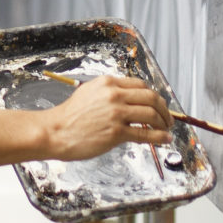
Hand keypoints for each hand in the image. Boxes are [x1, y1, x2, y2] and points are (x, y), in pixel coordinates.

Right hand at [43, 76, 171, 161]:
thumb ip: (109, 93)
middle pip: (150, 97)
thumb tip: (130, 100)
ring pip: (151, 114)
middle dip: (164, 109)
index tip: (158, 104)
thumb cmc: (70, 116)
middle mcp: (114, 95)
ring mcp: (116, 113)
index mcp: (108, 83)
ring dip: (164, 123)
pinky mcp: (116, 132)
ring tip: (166, 130)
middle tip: (168, 118)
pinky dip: (159, 137)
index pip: (141, 85)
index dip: (154, 96)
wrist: (55, 131)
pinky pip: (145, 134)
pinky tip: (164, 140)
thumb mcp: (89, 93)